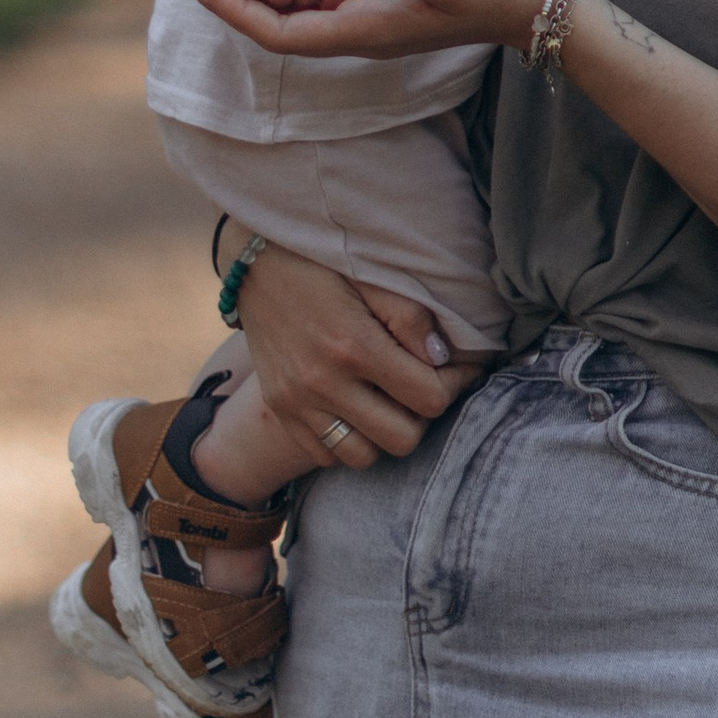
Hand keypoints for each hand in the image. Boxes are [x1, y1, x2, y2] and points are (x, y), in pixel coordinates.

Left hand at [183, 0, 551, 62]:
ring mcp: (374, 24)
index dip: (234, 11)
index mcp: (367, 30)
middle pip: (279, 31)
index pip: (281, 33)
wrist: (537, 3)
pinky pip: (322, 7)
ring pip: (298, 19)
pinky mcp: (386, 8)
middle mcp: (363, 34)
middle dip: (232, 5)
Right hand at [232, 240, 472, 468]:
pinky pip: (325, 456)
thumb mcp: (372, 277)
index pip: (429, 397)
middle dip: (425, 415)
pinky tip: (357, 408)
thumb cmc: (323, 264)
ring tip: (391, 401)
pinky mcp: (280, 410)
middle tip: (426, 384)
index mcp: (353, 345)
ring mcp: (297, 402)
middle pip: (402, 439)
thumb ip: (411, 318)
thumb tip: (443, 360)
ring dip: (385, 434)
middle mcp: (323, 383)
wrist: (256, 260)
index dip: (457, 383)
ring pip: (363, 457)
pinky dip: (349, 440)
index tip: (462, 366)